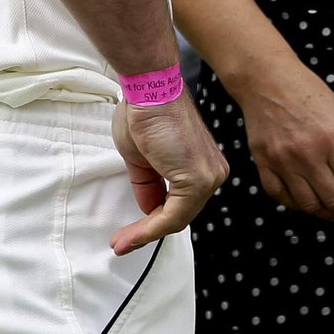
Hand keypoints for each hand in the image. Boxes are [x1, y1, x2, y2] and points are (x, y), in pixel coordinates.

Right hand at [109, 93, 229, 253]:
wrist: (149, 91)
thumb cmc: (145, 113)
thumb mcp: (142, 159)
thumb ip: (149, 185)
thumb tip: (149, 209)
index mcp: (203, 165)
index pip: (181, 204)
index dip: (153, 223)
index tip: (129, 235)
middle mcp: (212, 172)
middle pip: (180, 214)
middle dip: (147, 232)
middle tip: (122, 243)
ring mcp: (208, 176)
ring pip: (176, 218)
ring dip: (145, 234)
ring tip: (121, 243)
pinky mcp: (197, 179)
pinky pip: (173, 215)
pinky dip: (150, 229)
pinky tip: (131, 236)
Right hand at [232, 55, 333, 231]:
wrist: (266, 79)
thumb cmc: (308, 93)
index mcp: (331, 138)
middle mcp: (306, 153)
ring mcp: (282, 161)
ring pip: (311, 206)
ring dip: (333, 216)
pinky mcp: (263, 164)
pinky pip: (284, 199)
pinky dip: (302, 207)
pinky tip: (316, 204)